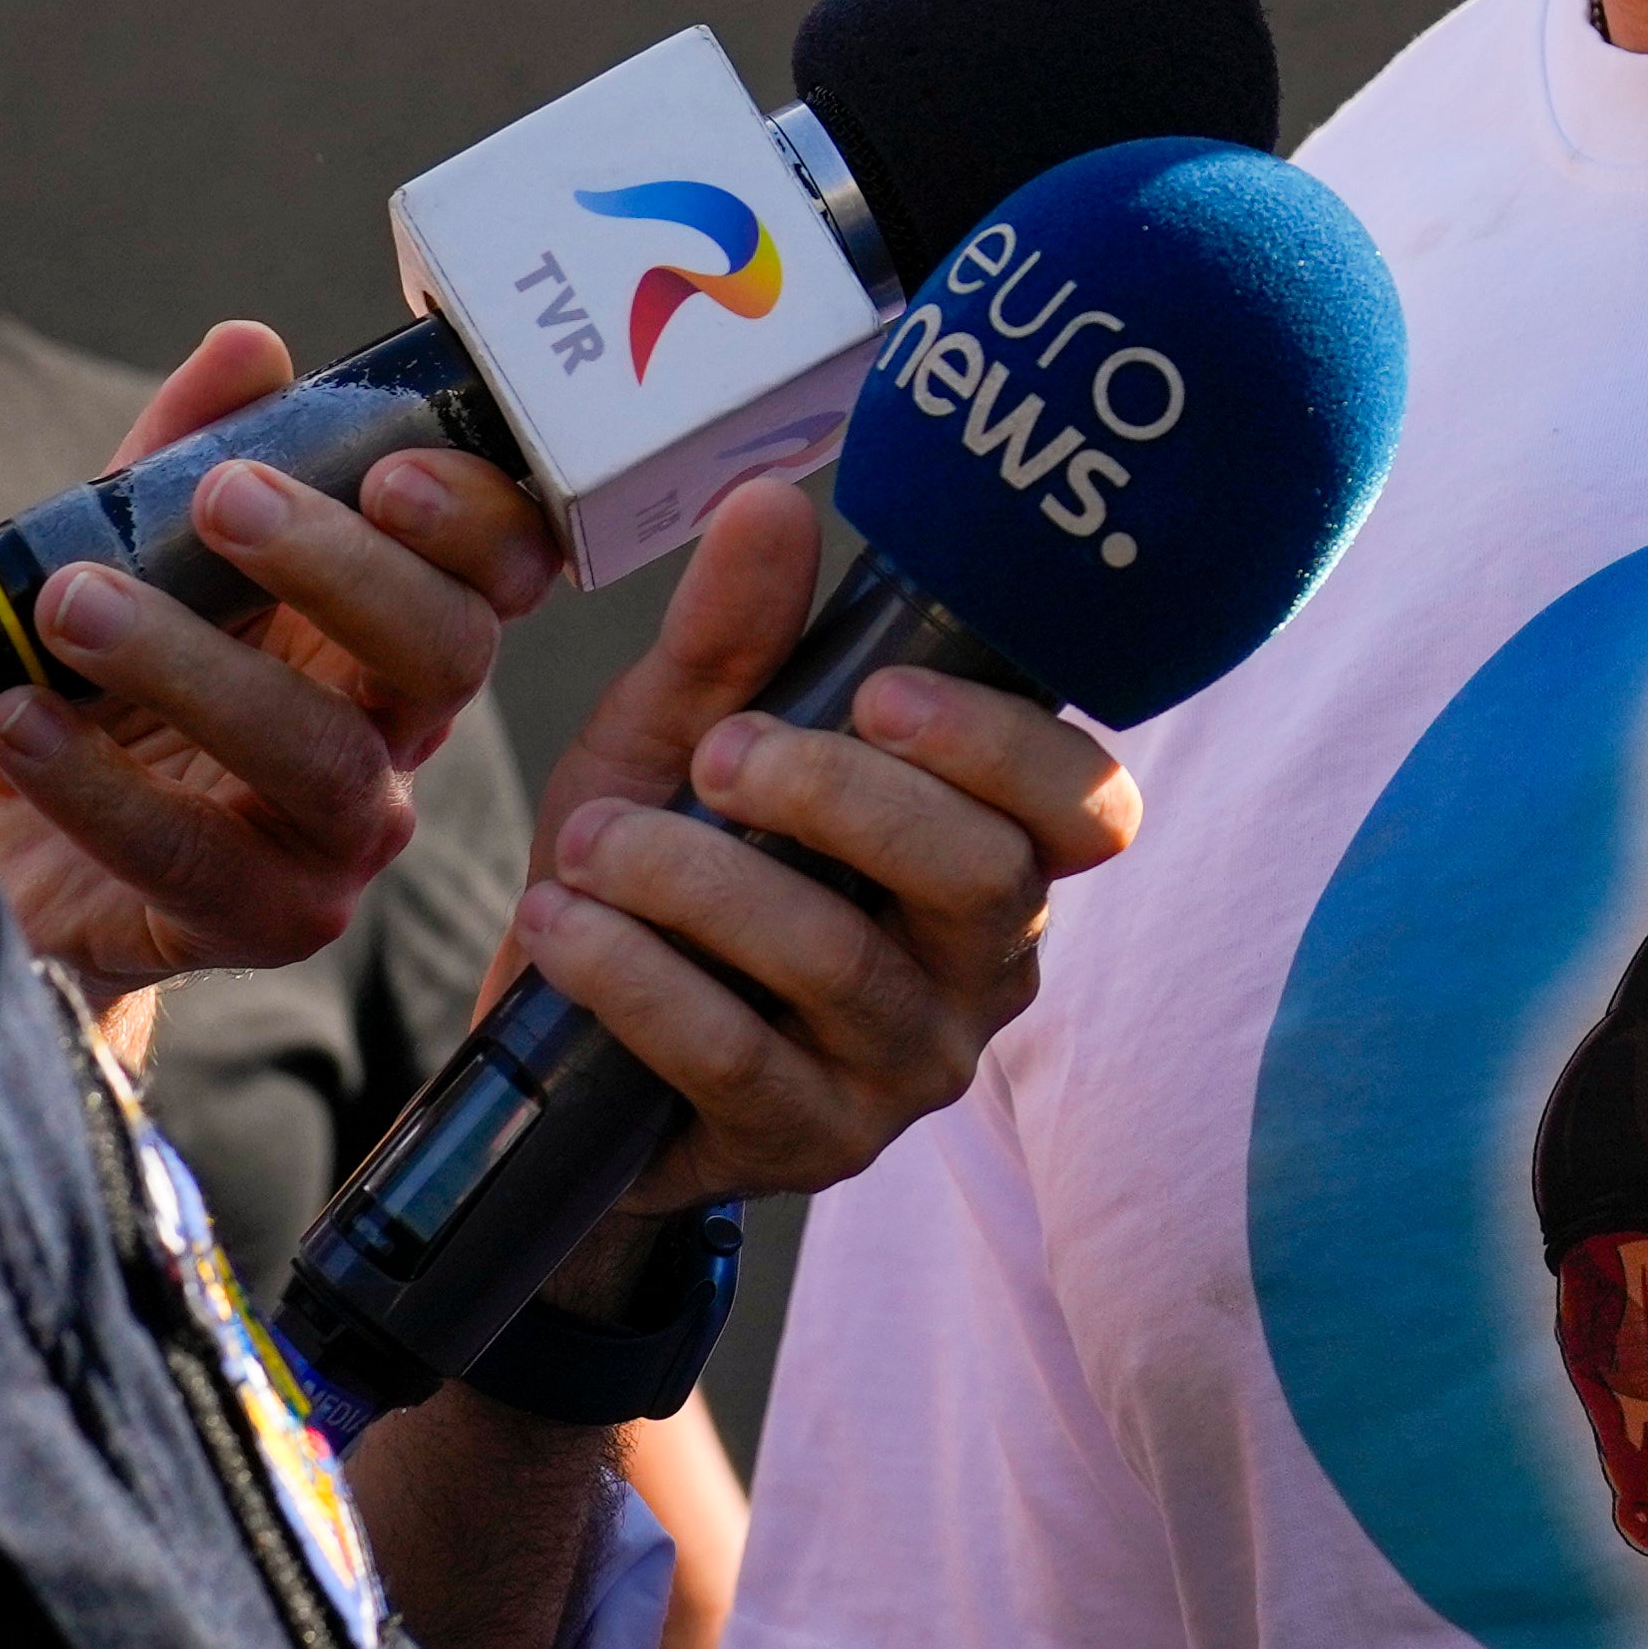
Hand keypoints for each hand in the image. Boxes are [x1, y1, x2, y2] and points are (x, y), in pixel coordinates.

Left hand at [0, 319, 559, 981]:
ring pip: (325, 756)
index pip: (499, 568)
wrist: (6, 843)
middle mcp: (397, 730)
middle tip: (223, 499)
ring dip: (194, 667)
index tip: (390, 469)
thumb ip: (188, 448)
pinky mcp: (263, 921)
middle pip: (446, 652)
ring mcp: (342, 836)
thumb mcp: (134, 545)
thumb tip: (248, 349)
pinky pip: (196, 860)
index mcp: (390, 624)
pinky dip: (97, 785)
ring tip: (70, 605)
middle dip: (342, 567)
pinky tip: (17, 719)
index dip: (476, 518)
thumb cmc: (102, 679)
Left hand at [509, 471, 1137, 1206]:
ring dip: (701, 882)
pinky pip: (739, 1060)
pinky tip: (566, 924)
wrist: (563, 1048)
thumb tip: (770, 501)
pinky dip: (640, 979)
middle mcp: (980, 968)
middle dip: (840, 799)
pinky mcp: (812, 1148)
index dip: (1000, 747)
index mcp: (988, 852)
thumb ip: (734, 638)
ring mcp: (906, 1070)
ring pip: (843, 966)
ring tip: (588, 839)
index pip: (1084, 808)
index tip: (879, 693)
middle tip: (716, 757)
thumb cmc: (665, 867)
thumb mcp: (683, 738)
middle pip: (981, 877)